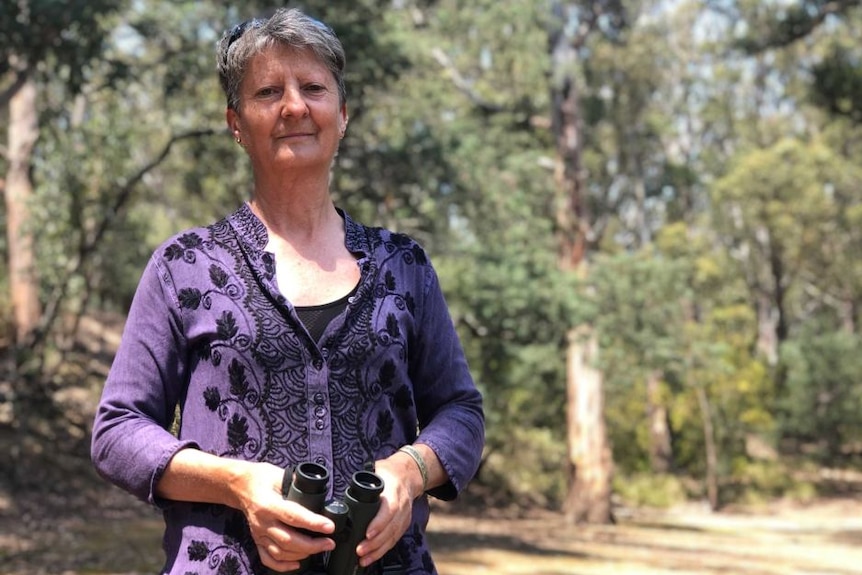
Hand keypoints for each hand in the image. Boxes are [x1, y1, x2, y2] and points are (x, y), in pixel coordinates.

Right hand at [235, 462, 335, 570]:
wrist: (239, 486)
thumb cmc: (261, 478)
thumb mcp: (280, 474)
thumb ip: (297, 482)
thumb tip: (317, 488)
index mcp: (268, 504)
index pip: (293, 516)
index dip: (313, 523)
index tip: (329, 526)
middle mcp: (262, 522)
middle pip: (288, 540)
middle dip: (312, 545)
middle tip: (330, 542)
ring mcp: (258, 533)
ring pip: (280, 552)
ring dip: (302, 554)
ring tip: (320, 548)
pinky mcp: (256, 540)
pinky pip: (267, 558)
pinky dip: (283, 566)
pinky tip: (297, 564)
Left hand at [355, 452, 422, 566]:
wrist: (407, 475)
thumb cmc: (387, 473)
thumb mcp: (376, 471)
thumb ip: (362, 482)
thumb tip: (344, 492)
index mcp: (393, 491)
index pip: (389, 509)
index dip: (379, 523)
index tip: (367, 533)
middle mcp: (402, 505)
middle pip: (391, 528)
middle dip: (375, 542)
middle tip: (360, 550)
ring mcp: (405, 515)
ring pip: (393, 536)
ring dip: (378, 550)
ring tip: (363, 558)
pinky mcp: (404, 523)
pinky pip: (395, 539)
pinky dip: (383, 550)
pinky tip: (373, 557)